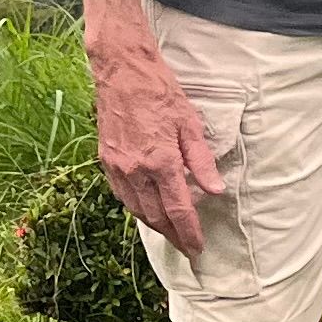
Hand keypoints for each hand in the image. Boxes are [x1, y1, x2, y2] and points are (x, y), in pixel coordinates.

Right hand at [93, 41, 226, 253]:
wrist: (122, 72)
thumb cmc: (159, 92)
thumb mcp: (189, 124)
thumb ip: (201, 161)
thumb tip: (215, 190)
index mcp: (160, 161)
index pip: (179, 209)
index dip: (189, 233)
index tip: (198, 249)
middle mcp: (136, 170)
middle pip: (156, 216)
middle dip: (173, 236)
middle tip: (187, 248)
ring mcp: (118, 168)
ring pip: (137, 210)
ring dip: (155, 226)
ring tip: (171, 233)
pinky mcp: (106, 161)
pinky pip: (123, 196)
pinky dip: (137, 209)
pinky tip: (148, 210)